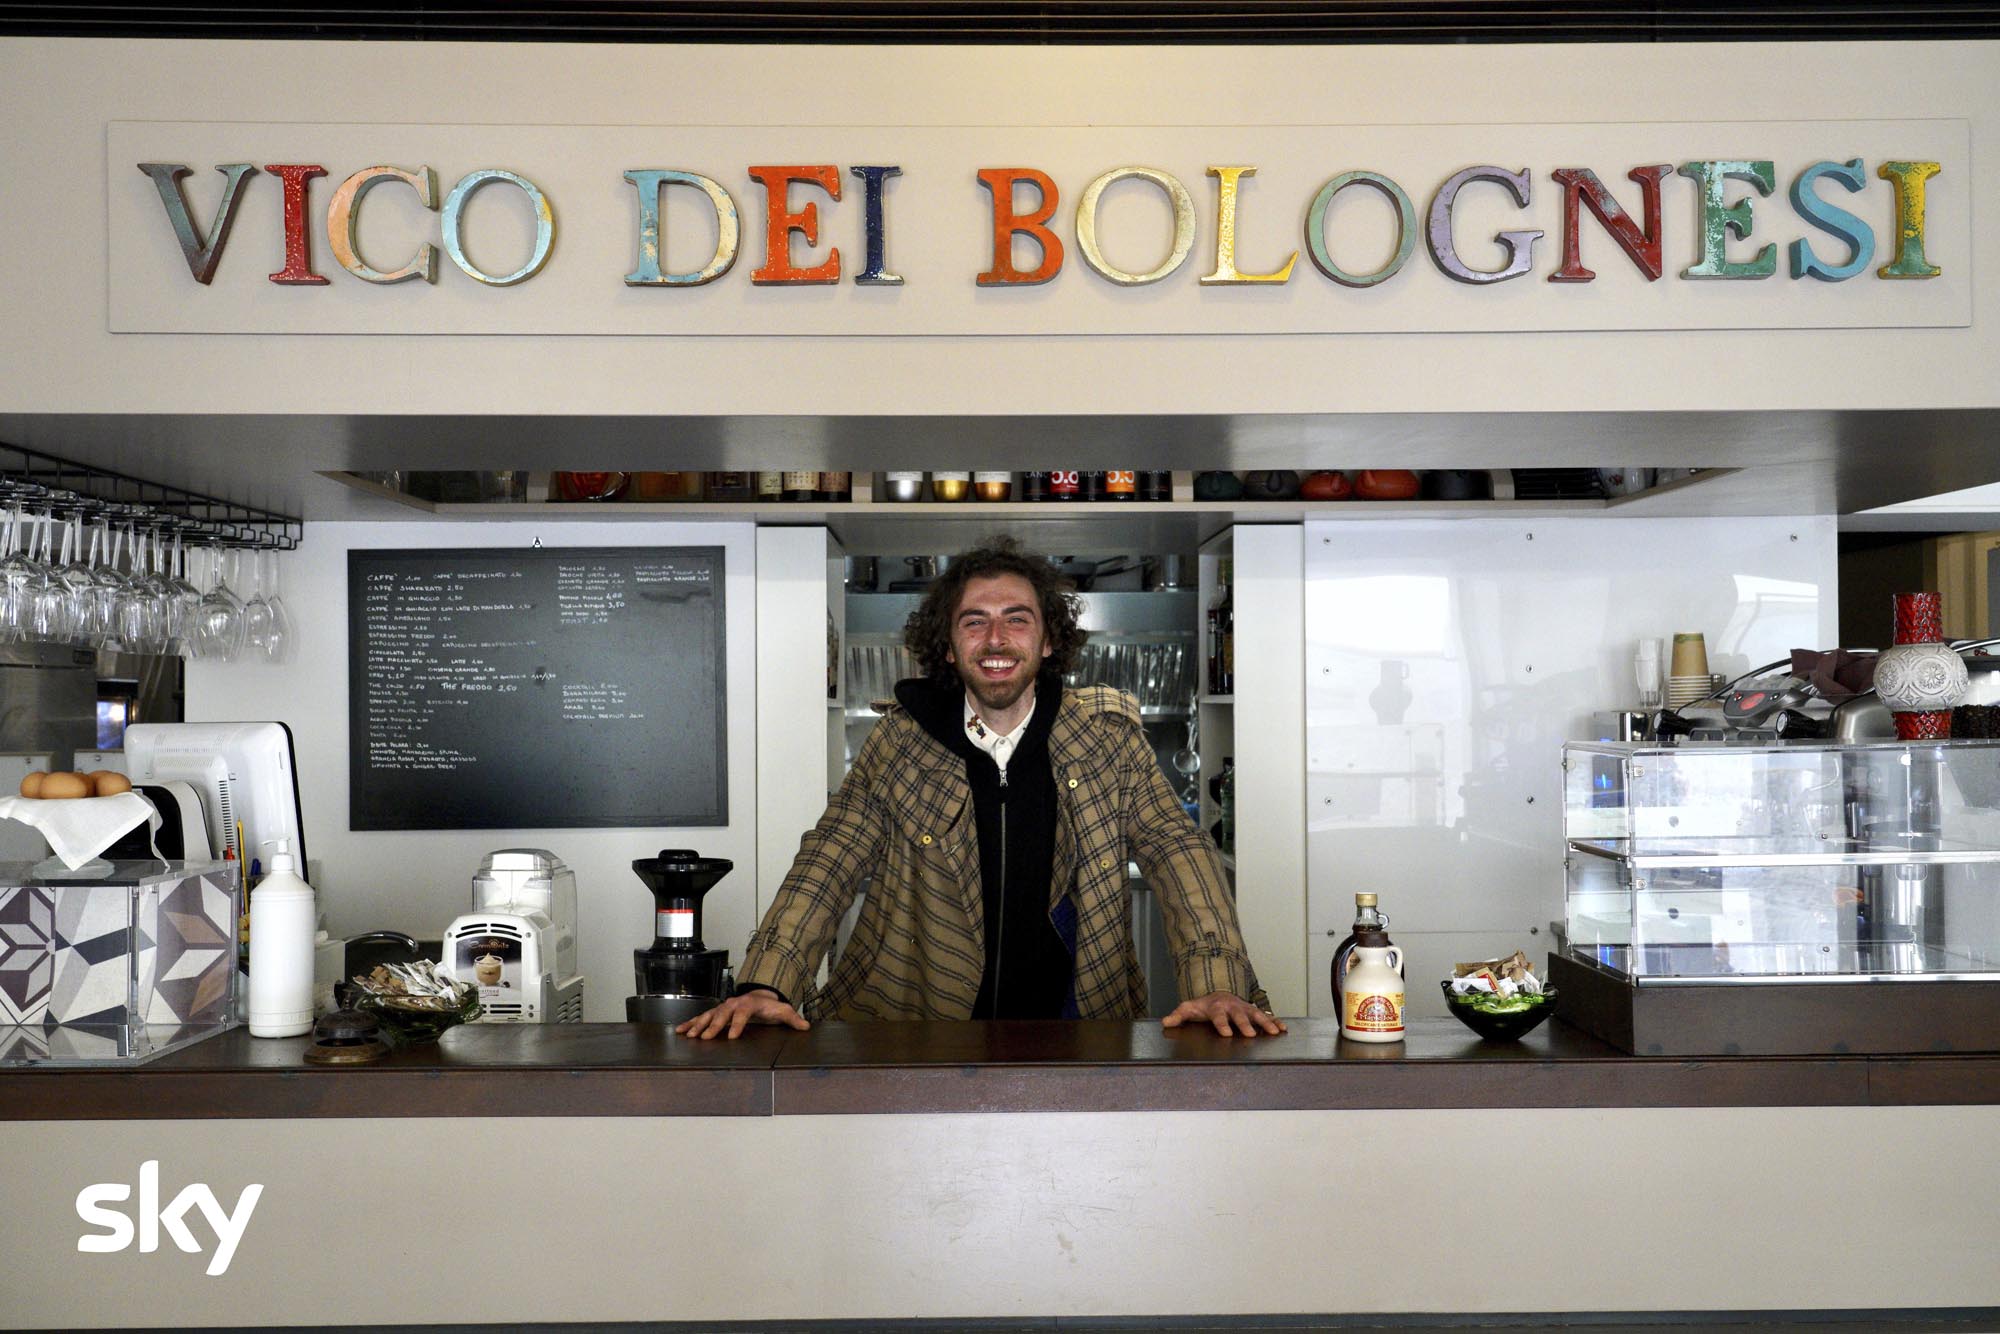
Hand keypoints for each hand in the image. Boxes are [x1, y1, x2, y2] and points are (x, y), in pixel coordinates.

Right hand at [675, 990, 810, 1039]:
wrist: (760, 996)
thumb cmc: (770, 1006)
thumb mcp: (783, 1011)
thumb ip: (793, 1019)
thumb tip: (805, 1026)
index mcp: (749, 1004)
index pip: (742, 1014)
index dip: (738, 1024)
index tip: (733, 1036)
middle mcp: (733, 1004)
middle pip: (722, 1014)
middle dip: (713, 1026)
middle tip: (705, 1037)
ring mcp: (723, 1008)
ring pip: (708, 1015)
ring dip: (698, 1025)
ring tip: (689, 1035)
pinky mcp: (715, 1013)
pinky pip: (701, 1018)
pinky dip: (690, 1024)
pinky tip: (680, 1031)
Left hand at [1162, 991, 1287, 1037]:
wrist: (1218, 993)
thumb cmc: (1203, 1005)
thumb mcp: (1188, 1008)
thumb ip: (1178, 1016)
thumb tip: (1165, 1022)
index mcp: (1216, 1008)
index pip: (1218, 1017)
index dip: (1222, 1025)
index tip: (1226, 1034)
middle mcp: (1232, 1007)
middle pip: (1239, 1016)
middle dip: (1245, 1024)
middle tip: (1250, 1035)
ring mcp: (1244, 1008)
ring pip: (1256, 1014)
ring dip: (1265, 1023)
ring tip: (1275, 1032)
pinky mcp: (1253, 1012)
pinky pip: (1266, 1016)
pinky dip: (1275, 1021)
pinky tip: (1283, 1029)